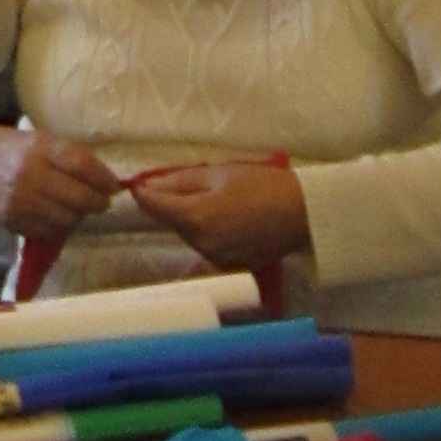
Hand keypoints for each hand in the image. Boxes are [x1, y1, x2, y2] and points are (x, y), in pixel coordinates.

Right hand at [0, 119, 123, 240]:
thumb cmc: (13, 149)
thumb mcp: (41, 140)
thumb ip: (71, 157)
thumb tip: (108, 181)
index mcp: (40, 147)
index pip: (82, 165)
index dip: (104, 179)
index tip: (114, 186)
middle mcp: (30, 174)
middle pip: (79, 198)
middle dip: (96, 203)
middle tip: (101, 202)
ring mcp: (20, 201)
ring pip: (66, 219)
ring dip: (77, 216)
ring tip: (75, 207)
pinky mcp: (13, 221)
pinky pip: (48, 231)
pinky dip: (57, 226)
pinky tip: (55, 215)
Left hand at [124, 160, 310, 273]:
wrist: (303, 212)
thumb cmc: (263, 185)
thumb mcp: (218, 174)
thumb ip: (179, 181)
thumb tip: (147, 185)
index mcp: (195, 217)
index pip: (153, 207)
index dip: (142, 194)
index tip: (137, 184)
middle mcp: (201, 244)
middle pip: (172, 221)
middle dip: (174, 204)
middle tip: (196, 186)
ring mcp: (215, 259)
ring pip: (189, 235)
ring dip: (193, 219)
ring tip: (221, 201)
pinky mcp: (229, 266)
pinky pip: (207, 246)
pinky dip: (209, 232)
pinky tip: (229, 219)